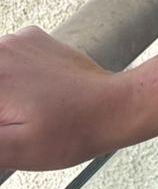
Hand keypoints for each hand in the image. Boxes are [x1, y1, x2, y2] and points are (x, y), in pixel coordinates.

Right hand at [0, 26, 124, 172]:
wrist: (116, 106)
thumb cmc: (68, 133)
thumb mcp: (12, 149)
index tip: (6, 122)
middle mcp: (2, 48)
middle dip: (0, 110)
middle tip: (11, 122)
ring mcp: (17, 40)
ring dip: (1, 97)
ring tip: (14, 115)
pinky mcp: (32, 39)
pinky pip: (3, 56)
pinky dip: (4, 75)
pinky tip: (21, 100)